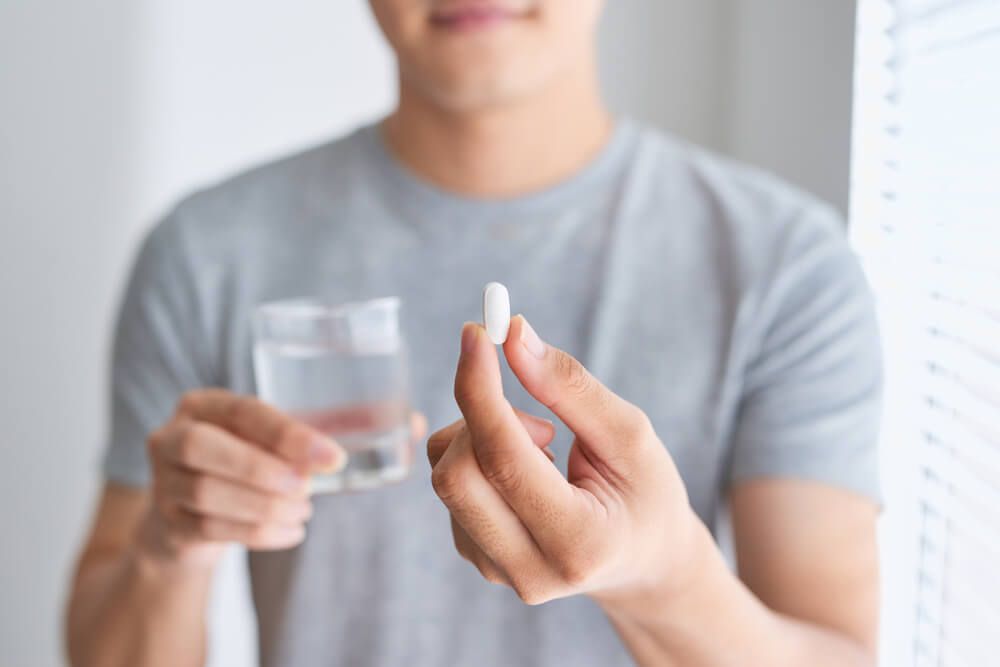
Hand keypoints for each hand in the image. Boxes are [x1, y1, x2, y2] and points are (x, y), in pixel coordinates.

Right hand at [139, 389, 427, 570]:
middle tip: (310, 489)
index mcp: (204, 404)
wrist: (190, 518)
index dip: (287, 434)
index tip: (333, 457)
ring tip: (303, 512)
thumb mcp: (284, 440)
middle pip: (204, 449)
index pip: (242, 411)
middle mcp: (172, 435)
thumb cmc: (252, 464)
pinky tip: (290, 532)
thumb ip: (341, 427)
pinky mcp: (166, 524)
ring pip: (206, 493)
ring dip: (263, 507)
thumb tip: (414, 424)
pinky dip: (256, 533)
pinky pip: (208, 529)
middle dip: (263, 469)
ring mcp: (162, 482)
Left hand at [427, 317, 702, 604]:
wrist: (645, 562)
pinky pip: (450, 487)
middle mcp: (530, 570)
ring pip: (446, 476)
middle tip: (536, 411)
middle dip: (481, 416)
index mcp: (579, 542)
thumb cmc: (646, 493)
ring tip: (547, 449)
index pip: (504, 460)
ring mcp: (496, 570)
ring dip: (484, 436)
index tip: (475, 333)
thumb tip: (513, 336)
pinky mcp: (476, 558)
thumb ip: (570, 387)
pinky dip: (479, 456)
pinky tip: (529, 472)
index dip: (481, 390)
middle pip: (456, 475)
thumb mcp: (630, 435)